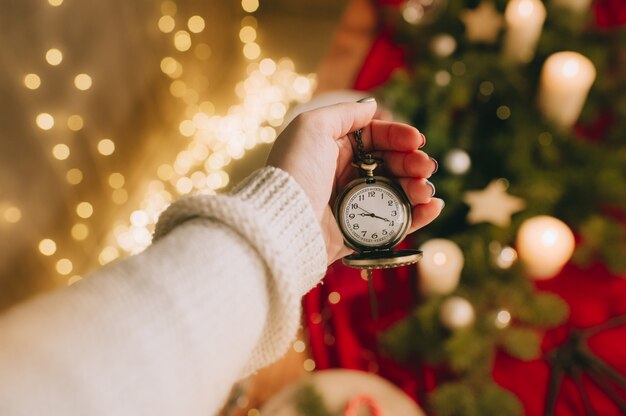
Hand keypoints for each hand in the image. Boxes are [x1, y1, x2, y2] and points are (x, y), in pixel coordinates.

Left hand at [267, 99, 442, 263]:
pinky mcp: (360, 231)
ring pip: (397, 192)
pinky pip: (395, 223)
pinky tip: (432, 206)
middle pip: (391, 164)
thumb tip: (372, 106)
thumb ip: (344, 113)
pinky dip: (418, 215)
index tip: (416, 140)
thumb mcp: (312, 126)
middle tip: (426, 166)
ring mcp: (354, 204)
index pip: (376, 138)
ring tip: (425, 188)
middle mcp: (345, 175)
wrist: (284, 220)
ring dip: (418, 187)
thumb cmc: (296, 169)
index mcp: (334, 149)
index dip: (398, 136)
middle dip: (413, 162)